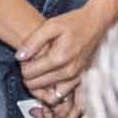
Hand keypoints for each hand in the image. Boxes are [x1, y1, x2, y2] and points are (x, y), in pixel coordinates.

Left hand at [11, 0, 117, 117]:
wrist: (97, 24)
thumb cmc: (74, 22)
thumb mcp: (51, 25)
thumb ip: (33, 41)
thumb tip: (19, 57)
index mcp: (60, 57)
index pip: (30, 73)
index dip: (22, 66)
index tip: (24, 58)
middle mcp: (69, 71)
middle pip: (36, 85)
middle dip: (28, 77)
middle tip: (29, 64)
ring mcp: (76, 78)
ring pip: (49, 95)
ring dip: (39, 87)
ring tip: (38, 72)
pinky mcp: (80, 81)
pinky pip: (61, 95)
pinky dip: (52, 91)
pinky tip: (49, 77)